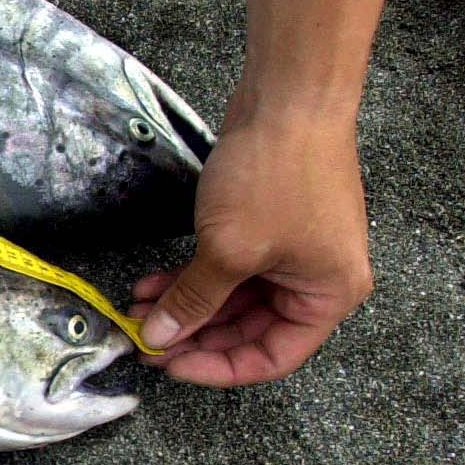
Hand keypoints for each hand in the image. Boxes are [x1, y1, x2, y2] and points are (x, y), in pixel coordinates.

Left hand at [132, 0, 388, 386]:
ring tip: (136, 309)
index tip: (168, 364)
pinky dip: (192, 277)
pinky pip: (228, 268)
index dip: (217, 367)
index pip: (272, 357)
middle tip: (143, 337)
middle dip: (193, 333)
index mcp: (329, 296)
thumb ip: (195, 300)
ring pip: (232, 299)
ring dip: (186, 305)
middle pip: (249, 330)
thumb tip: (160, 337)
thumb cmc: (276, 174)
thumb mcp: (229, 249)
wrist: (288, 97)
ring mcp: (293, 252)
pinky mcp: (268, 227)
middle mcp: (317, 279)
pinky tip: (151, 282)